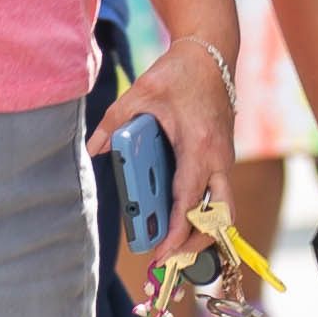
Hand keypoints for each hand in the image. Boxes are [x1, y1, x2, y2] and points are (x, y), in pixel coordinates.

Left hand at [94, 41, 238, 254]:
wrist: (212, 55)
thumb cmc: (177, 74)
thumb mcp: (139, 94)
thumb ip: (112, 124)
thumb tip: (92, 150)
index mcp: (200, 145)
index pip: (189, 199)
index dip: (176, 231)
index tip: (162, 253)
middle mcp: (219, 157)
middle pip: (218, 216)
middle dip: (196, 243)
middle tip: (170, 261)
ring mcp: (224, 159)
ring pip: (223, 209)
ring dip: (203, 231)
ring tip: (173, 249)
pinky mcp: (222, 158)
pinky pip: (218, 195)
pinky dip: (203, 214)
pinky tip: (179, 223)